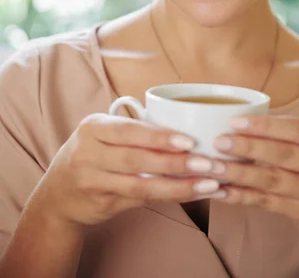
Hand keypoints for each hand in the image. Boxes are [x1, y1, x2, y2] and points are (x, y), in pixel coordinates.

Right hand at [31, 113, 220, 228]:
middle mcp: (89, 154)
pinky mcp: (102, 204)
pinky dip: (167, 196)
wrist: (58, 194)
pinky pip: (140, 200)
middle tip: (207, 163)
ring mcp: (93, 182)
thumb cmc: (92, 153)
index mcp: (94, 128)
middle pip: (136, 159)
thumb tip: (185, 130)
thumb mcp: (103, 134)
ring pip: (140, 185)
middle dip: (174, 162)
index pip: (129, 131)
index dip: (159, 136)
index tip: (189, 140)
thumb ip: (134, 132)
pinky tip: (190, 194)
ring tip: (207, 184)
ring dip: (178, 185)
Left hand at [208, 115, 298, 245]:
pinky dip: (243, 196)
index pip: (298, 129)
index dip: (265, 125)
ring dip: (240, 173)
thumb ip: (288, 135)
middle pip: (285, 154)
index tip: (234, 121)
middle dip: (248, 147)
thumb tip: (239, 121)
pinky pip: (269, 203)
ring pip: (273, 180)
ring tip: (214, 166)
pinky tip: (223, 191)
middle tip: (219, 142)